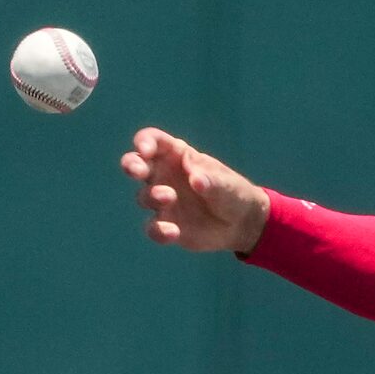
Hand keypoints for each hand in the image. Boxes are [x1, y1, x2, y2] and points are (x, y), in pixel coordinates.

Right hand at [122, 127, 269, 252]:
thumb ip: (212, 181)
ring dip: (152, 196)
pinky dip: (159, 231)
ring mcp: (162, 201)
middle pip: (135, 164)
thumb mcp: (228, 184)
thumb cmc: (233, 192)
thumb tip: (196, 180)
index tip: (146, 150)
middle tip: (138, 171)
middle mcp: (163, 175)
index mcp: (176, 155)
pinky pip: (153, 228)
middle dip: (132, 165)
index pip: (152, 141)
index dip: (144, 142)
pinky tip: (173, 232)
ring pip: (143, 196)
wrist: (242, 223)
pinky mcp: (166, 224)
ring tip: (169, 196)